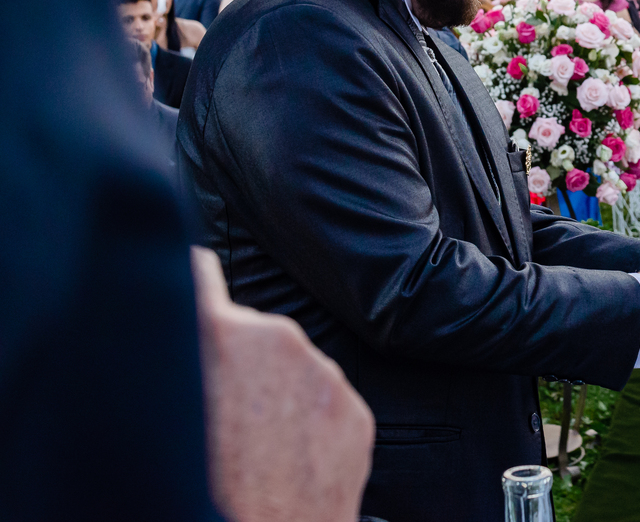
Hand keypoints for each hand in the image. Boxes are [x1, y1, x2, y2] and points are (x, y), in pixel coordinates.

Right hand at [193, 247, 374, 521]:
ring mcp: (324, 375)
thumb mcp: (165, 411)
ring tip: (254, 451)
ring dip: (276, 397)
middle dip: (239, 364)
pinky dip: (308, 427)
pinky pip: (324, 406)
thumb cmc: (206, 486)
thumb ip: (179, 354)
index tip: (194, 280)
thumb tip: (181, 329)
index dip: (193, 280)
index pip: (199, 273)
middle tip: (221, 416)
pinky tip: (286, 464)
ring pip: (292, 372)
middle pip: (252, 334)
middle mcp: (277, 340)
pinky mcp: (355, 411)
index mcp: (217, 335)